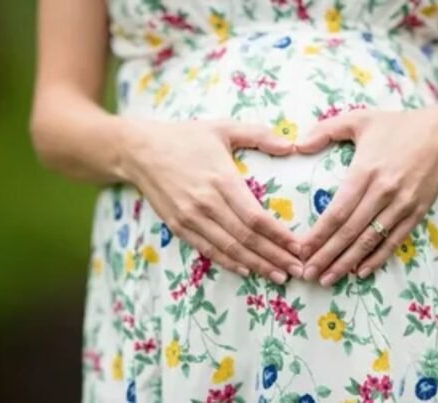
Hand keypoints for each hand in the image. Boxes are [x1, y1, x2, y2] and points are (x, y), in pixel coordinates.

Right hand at [120, 118, 303, 282]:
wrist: (139, 150)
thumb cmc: (185, 137)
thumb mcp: (223, 127)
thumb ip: (259, 135)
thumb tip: (291, 146)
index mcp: (221, 179)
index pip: (255, 216)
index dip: (279, 236)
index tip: (299, 247)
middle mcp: (206, 203)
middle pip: (246, 238)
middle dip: (274, 256)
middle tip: (298, 270)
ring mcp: (190, 218)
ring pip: (229, 249)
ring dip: (256, 265)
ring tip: (279, 276)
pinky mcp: (178, 226)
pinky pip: (208, 250)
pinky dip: (229, 263)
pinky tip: (247, 271)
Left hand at [295, 105, 437, 286]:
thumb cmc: (397, 126)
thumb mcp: (359, 119)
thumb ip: (325, 130)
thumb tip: (296, 146)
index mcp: (366, 171)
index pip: (337, 211)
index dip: (318, 234)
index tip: (301, 250)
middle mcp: (384, 192)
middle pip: (350, 232)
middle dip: (326, 255)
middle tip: (307, 273)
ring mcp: (402, 205)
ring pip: (369, 241)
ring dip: (347, 263)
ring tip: (327, 279)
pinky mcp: (417, 213)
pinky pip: (393, 241)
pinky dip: (376, 259)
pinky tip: (360, 272)